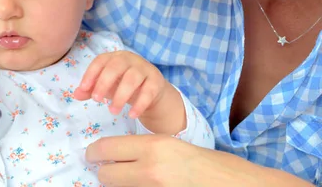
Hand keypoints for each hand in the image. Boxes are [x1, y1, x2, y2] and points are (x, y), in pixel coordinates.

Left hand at [73, 50, 167, 117]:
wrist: (152, 91)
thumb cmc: (123, 85)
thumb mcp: (106, 87)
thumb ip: (91, 90)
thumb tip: (76, 95)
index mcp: (115, 57)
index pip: (101, 60)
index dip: (91, 73)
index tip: (83, 89)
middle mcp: (130, 59)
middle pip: (116, 66)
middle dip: (104, 83)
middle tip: (96, 100)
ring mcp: (144, 68)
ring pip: (132, 78)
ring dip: (121, 96)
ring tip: (112, 111)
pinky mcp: (156, 81)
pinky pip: (148, 91)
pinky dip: (140, 104)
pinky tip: (132, 115)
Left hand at [85, 134, 310, 186]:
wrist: (238, 185)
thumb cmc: (207, 164)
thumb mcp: (172, 147)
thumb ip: (143, 151)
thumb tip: (113, 156)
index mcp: (153, 147)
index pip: (105, 148)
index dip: (94, 153)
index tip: (92, 155)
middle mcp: (150, 170)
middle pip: (105, 174)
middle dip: (104, 173)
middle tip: (109, 171)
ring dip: (118, 185)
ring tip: (130, 180)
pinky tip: (142, 185)